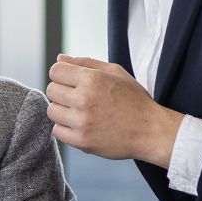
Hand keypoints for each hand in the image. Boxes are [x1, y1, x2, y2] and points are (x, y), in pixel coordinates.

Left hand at [46, 55, 182, 165]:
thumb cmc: (134, 100)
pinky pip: (57, 131)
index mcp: (92, 79)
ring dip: (62, 110)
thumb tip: (59, 59)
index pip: (55, 71)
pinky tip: (81, 125)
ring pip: (52, 111)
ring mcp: (81, 122)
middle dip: (62, 91)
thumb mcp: (115, 73)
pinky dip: (66, 128)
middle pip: (51, 90)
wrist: (150, 131)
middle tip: (78, 97)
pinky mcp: (81, 141)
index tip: (72, 81)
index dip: (63, 74)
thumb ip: (86, 63)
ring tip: (80, 112)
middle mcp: (84, 99)